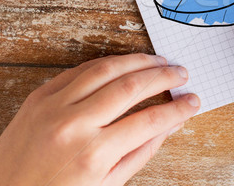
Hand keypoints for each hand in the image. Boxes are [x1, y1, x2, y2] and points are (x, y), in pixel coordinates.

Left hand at [0, 54, 199, 185]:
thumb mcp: (106, 184)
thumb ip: (141, 152)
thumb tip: (171, 124)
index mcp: (94, 155)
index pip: (150, 121)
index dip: (178, 108)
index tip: (193, 101)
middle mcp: (75, 125)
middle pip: (132, 86)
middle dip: (164, 77)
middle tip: (182, 74)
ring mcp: (54, 106)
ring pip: (107, 68)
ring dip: (139, 61)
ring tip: (159, 62)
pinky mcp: (40, 95)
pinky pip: (81, 69)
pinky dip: (108, 63)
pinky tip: (125, 64)